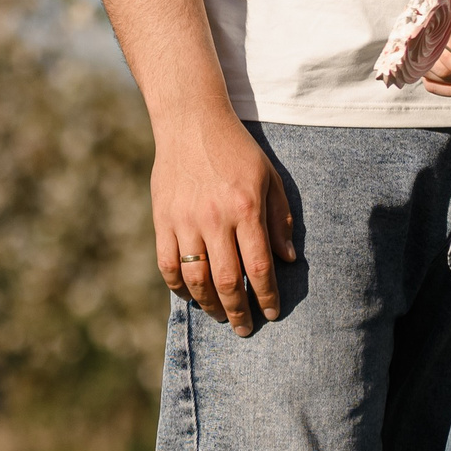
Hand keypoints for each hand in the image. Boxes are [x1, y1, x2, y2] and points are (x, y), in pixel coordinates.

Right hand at [152, 109, 294, 334]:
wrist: (191, 122)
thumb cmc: (236, 150)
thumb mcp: (269, 178)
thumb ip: (280, 219)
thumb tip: (287, 260)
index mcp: (246, 209)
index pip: (258, 268)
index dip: (266, 297)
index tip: (271, 313)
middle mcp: (215, 218)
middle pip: (227, 280)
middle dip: (238, 312)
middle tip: (244, 328)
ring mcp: (185, 220)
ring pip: (195, 278)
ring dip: (209, 304)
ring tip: (219, 315)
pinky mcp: (162, 218)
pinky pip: (167, 263)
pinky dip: (177, 285)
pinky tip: (189, 293)